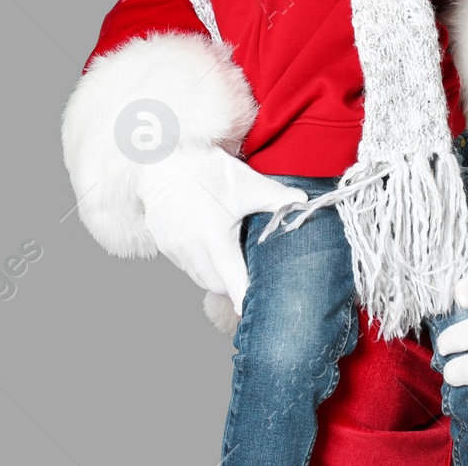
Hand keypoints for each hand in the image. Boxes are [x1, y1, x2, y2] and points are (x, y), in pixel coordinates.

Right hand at [137, 146, 306, 314]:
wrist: (162, 156)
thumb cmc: (206, 169)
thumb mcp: (245, 183)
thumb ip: (277, 198)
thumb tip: (305, 203)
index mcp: (214, 236)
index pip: (233, 282)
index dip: (245, 299)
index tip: (255, 311)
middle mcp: (191, 248)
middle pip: (217, 285)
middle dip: (234, 285)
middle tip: (249, 271)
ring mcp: (174, 248)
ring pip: (199, 278)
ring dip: (215, 276)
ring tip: (230, 258)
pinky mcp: (163, 244)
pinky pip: (185, 266)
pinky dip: (199, 264)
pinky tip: (209, 247)